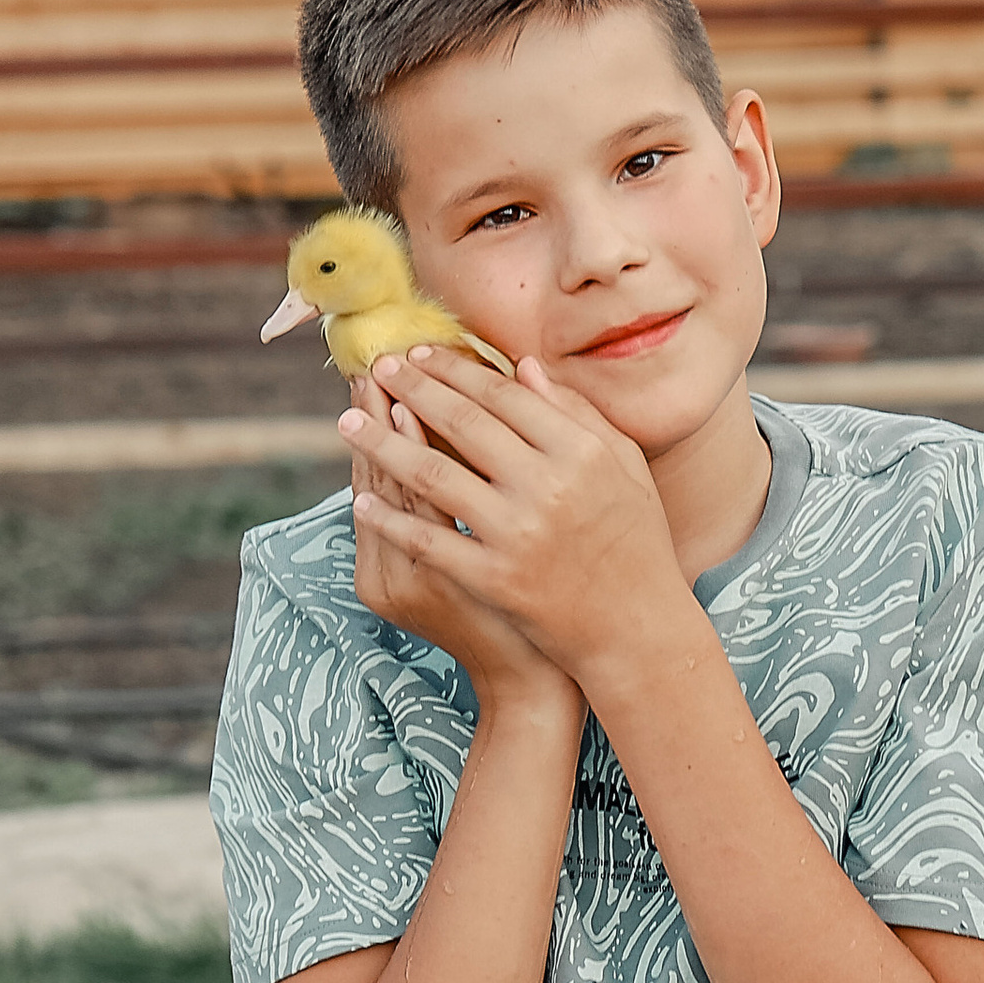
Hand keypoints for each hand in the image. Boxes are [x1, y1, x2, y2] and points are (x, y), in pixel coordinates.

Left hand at [343, 348, 689, 688]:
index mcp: (581, 453)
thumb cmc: (634, 540)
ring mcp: (517, 535)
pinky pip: (428, 540)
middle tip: (377, 368)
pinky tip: (361, 498)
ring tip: (348, 422)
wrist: (635, 628)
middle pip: (463, 426)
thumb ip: (577, 413)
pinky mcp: (494, 578)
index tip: (420, 354)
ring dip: (383, 445)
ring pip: (433, 477)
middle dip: (412, 391)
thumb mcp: (623, 466)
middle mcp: (548, 487)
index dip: (456, 371)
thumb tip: (523, 366)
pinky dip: (390, 519)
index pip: (505, 397)